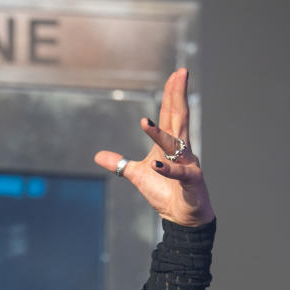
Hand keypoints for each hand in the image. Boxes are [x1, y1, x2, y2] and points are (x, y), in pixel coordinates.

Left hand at [94, 68, 214, 226]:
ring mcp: (188, 164)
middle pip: (179, 118)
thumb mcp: (137, 175)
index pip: (170, 115)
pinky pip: (179, 173)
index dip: (171, 95)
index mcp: (170, 144)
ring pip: (174, 144)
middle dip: (178, 96)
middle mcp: (182, 149)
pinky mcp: (191, 181)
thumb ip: (120, 164)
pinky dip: (167, 169)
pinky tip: (155, 163)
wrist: (181, 216)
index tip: (175, 74)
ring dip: (159, 134)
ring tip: (144, 123)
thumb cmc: (165, 192)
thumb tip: (99, 155)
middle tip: (181, 74)